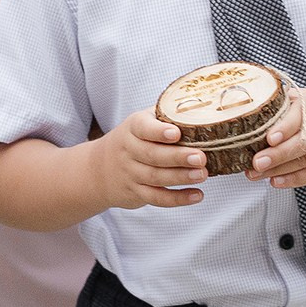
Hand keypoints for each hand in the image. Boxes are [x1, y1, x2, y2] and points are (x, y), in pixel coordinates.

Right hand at [92, 108, 209, 209]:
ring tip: (202, 174)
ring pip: (155, 177)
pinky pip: (156, 197)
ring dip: (180, 177)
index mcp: (133, 128)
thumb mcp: (143, 121)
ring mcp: (131, 173)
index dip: (159, 131)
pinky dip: (177, 198)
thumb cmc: (134, 139)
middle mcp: (129, 150)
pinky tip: (196, 195)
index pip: (142, 128)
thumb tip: (205, 107)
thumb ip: (166, 115)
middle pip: (152, 154)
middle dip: (177, 157)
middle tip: (200, 157)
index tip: (176, 133)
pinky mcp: (136, 192)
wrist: (99, 169)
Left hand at [248, 86, 305, 188]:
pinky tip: (277, 181)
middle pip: (303, 142)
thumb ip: (295, 103)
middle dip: (277, 155)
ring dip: (280, 170)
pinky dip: (294, 180)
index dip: (285, 127)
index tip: (270, 137)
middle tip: (256, 162)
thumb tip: (261, 106)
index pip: (302, 115)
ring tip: (257, 174)